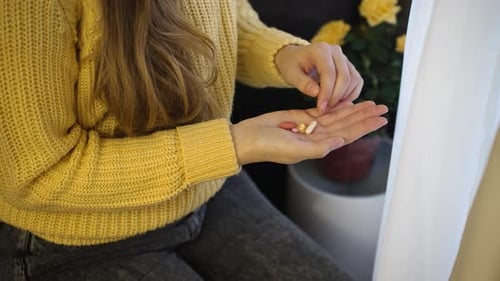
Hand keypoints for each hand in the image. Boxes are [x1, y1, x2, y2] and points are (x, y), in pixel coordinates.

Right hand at [230, 101, 386, 164]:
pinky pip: (323, 110)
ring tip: (370, 103)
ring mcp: (309, 127)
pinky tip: (347, 102)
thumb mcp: (294, 150)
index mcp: (318, 146)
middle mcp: (317, 137)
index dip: (365, 127)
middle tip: (383, 108)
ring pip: (337, 116)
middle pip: (347, 124)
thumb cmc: (268, 147)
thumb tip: (339, 143)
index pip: (347, 135)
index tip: (381, 119)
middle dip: (365, 116)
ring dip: (354, 110)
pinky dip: (335, 106)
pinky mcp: (300, 117)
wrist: (248, 138)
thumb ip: (317, 147)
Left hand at [275, 43, 362, 112]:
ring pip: (353, 80)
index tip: (321, 108)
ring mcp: (344, 58)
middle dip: (336, 97)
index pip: (329, 73)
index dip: (327, 92)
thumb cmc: (292, 66)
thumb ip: (302, 83)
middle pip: (344, 77)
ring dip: (344, 97)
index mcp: (320, 50)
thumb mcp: (291, 74)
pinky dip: (350, 94)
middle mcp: (335, 51)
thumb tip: (316, 93)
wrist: (296, 58)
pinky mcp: (349, 67)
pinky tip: (337, 102)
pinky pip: (357, 82)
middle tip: (325, 110)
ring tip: (329, 106)